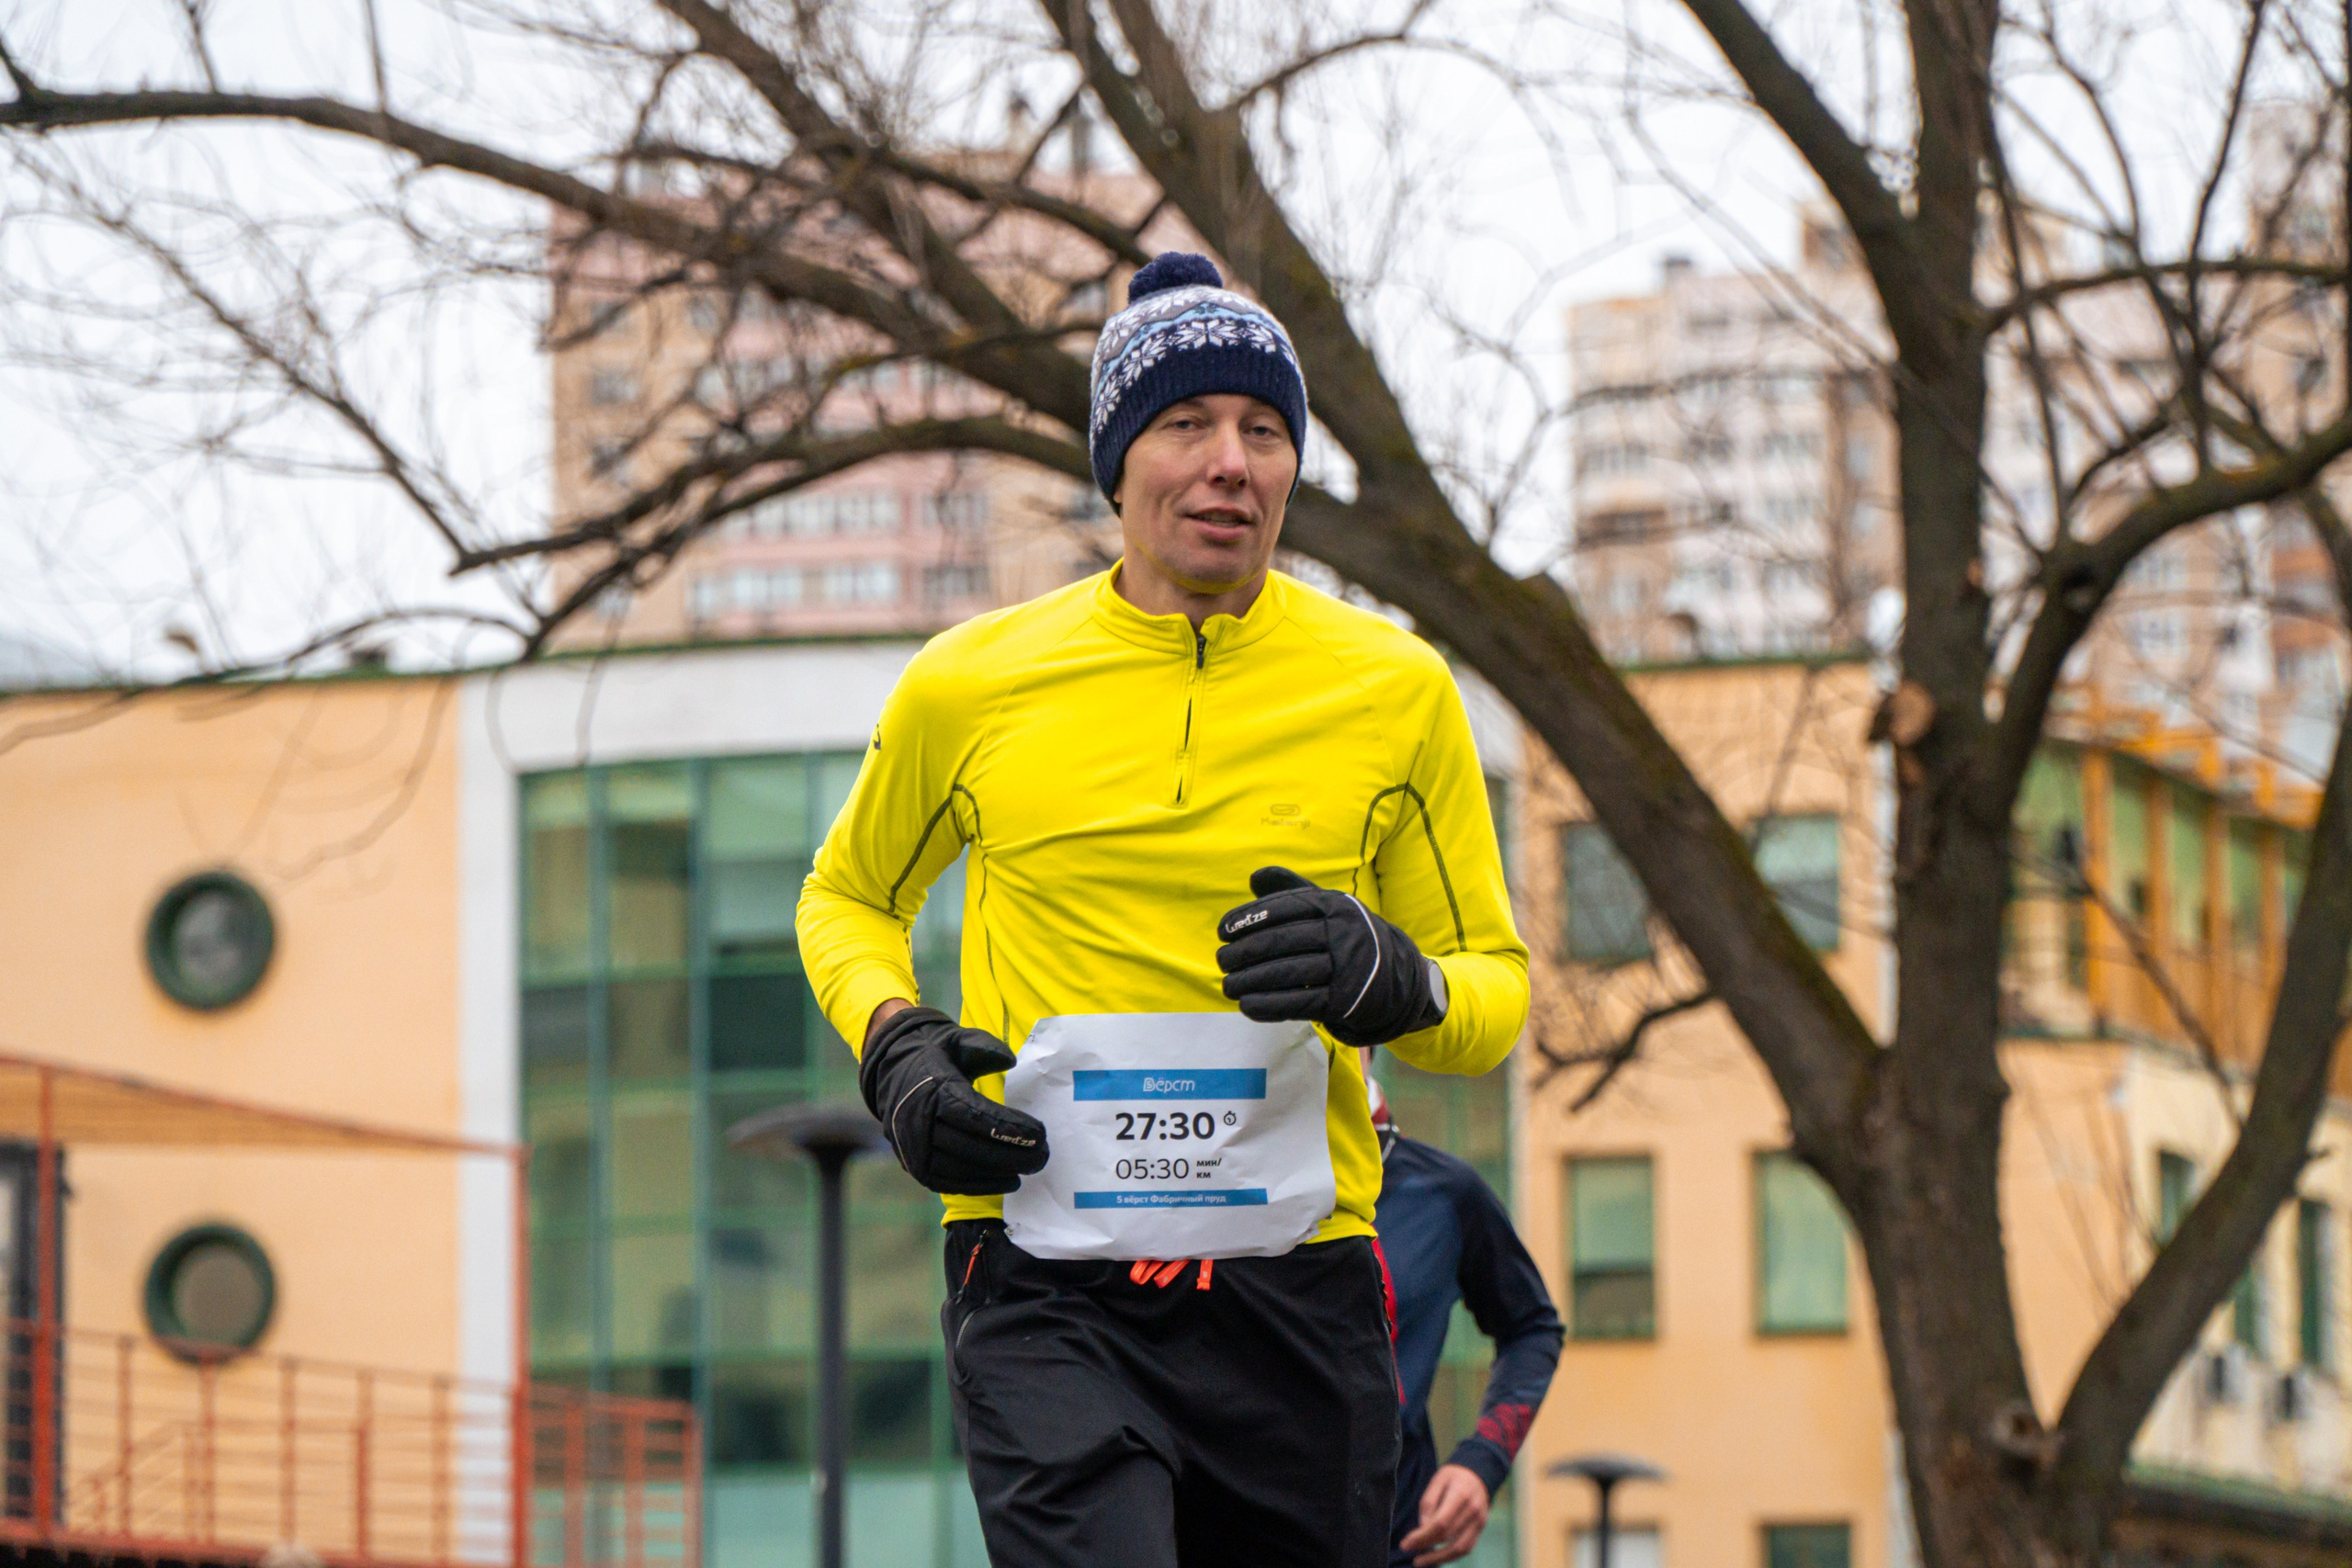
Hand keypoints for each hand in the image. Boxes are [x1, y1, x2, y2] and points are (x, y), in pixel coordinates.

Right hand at [857, 1006, 1048, 1193]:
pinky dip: (978, 1186)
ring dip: (998, 1174)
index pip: (974, 1115)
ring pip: (960, 1169)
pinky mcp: (913, 1165)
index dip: (1009, 1129)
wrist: (891, 1072)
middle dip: (1011, 1155)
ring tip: (1029, 1169)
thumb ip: (985, 1046)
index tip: (1040, 1135)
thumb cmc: (935, 1056)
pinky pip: (947, 1182)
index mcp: (932, 1089)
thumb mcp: (957, 1039)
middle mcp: (918, 1122)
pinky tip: (1005, 1181)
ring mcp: (912, 1147)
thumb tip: (1011, 1061)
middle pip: (970, 1147)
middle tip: (1043, 1156)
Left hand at [1215, 866, 1445, 1046]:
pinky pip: (1299, 1003)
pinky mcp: (1345, 1000)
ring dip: (1250, 981)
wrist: (1397, 977)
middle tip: (1221, 960)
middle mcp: (1342, 932)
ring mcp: (1346, 967)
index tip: (1222, 932)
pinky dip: (1268, 1006)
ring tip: (1228, 986)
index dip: (1247, 919)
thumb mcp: (1328, 908)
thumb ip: (1292, 890)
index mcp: (1334, 904)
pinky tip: (1246, 1006)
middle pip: (1281, 941)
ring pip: (1287, 973)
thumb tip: (1255, 877)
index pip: (1282, 907)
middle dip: (1244, 953)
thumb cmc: (1348, 937)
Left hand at [1398, 1464, 1490, 1564]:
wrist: (1479, 1473)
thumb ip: (1428, 1503)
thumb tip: (1423, 1528)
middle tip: (1408, 1550)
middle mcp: (1472, 1511)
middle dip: (1426, 1546)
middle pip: (1447, 1536)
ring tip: (1421, 1562)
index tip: (1405, 1543)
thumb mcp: (1437, 1480)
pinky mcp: (1481, 1528)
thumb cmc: (1453, 1476)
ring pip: (1460, 1548)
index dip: (1422, 1536)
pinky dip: (1451, 1557)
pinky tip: (1437, 1558)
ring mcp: (1479, 1521)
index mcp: (1460, 1495)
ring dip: (1439, 1558)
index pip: (1440, 1523)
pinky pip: (1467, 1548)